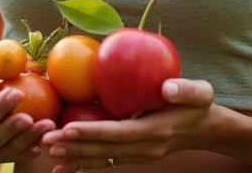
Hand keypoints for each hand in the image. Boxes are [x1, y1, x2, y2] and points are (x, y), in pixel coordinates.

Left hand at [39, 79, 216, 172]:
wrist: (205, 129)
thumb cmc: (199, 105)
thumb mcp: (201, 93)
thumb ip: (185, 90)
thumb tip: (166, 87)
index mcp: (155, 132)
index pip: (119, 134)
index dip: (93, 133)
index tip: (68, 129)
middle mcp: (144, 149)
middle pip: (105, 150)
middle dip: (74, 147)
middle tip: (46, 140)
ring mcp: (139, 155)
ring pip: (102, 158)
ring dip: (74, 156)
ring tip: (48, 152)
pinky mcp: (134, 155)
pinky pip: (106, 161)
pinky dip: (84, 164)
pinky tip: (64, 167)